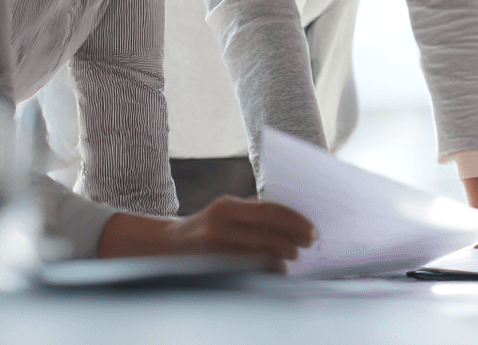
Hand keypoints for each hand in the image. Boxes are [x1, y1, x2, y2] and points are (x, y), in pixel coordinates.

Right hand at [96, 196, 316, 269]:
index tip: (313, 229)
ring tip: (292, 257)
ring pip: (260, 256)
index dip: (296, 221)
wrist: (164, 245)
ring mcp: (214, 249)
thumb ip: (254, 211)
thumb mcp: (227, 210)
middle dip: (294, 240)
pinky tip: (276, 270)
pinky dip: (266, 271)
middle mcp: (219, 225)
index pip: (271, 211)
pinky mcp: (211, 268)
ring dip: (282, 259)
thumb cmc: (207, 225)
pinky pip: (248, 271)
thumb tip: (294, 218)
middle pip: (268, 235)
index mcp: (227, 205)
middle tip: (309, 243)